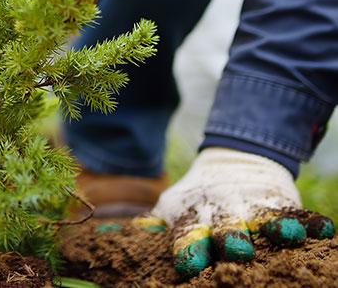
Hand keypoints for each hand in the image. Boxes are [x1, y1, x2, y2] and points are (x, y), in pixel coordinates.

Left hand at [143, 147, 333, 277]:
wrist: (231, 161)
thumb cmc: (197, 198)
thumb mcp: (173, 206)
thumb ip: (150, 225)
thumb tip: (106, 236)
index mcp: (194, 217)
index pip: (188, 235)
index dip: (188, 248)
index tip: (187, 262)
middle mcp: (223, 213)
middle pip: (226, 229)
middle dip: (230, 239)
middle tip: (236, 249)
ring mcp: (253, 207)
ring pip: (263, 219)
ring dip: (273, 227)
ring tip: (283, 234)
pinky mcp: (280, 201)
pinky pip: (297, 212)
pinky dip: (309, 221)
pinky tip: (323, 229)